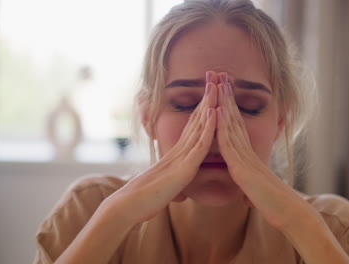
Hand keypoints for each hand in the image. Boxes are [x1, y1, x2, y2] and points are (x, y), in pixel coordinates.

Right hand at [104, 73, 218, 224]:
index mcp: (179, 153)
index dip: (204, 107)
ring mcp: (182, 156)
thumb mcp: (168, 181)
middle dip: (208, 97)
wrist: (131, 206)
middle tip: (215, 75)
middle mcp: (181, 149)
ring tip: (217, 84)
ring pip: (199, 126)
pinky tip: (215, 112)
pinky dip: (207, 127)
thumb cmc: (148, 196)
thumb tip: (181, 173)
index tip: (212, 90)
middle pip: (197, 118)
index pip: (194, 125)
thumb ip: (175, 174)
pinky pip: (199, 144)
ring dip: (210, 104)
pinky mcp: (184, 167)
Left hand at [214, 73, 297, 228]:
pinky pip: (229, 143)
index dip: (227, 104)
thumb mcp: (252, 183)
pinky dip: (222, 126)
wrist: (284, 210)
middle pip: (233, 116)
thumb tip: (242, 175)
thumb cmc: (270, 199)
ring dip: (223, 102)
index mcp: (245, 151)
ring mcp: (244, 155)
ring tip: (217, 81)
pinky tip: (217, 110)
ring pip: (231, 124)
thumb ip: (246, 176)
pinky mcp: (241, 166)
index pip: (234, 123)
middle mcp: (245, 148)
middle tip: (219, 72)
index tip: (222, 86)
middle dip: (225, 94)